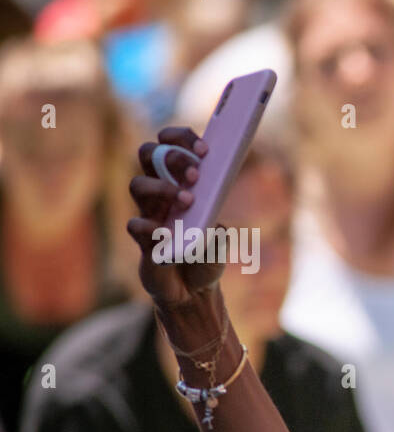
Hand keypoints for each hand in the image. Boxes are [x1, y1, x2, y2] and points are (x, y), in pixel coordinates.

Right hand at [126, 127, 223, 310]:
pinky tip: (165, 232)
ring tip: (188, 200)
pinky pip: (135, 225)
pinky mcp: (143, 241)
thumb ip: (218, 224)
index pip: (171, 145)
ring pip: (138, 184)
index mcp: (179, 183)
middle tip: (196, 173)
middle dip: (171, 156)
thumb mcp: (221, 238)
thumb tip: (213, 217)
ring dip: (163, 187)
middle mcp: (160, 194)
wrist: (195, 292)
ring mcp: (149, 215)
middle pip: (148, 155)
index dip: (182, 139)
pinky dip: (149, 226)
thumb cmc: (206, 256)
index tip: (204, 148)